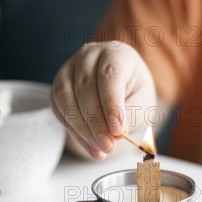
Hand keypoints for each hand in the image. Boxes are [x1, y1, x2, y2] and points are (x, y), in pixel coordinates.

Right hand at [51, 41, 155, 158]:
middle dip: (97, 121)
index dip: (112, 103)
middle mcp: (89, 55)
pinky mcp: (57, 87)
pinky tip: (91, 146)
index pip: (109, 74)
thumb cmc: (134, 93)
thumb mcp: (143, 102)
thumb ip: (132, 114)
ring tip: (101, 148)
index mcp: (116, 53)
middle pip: (85, 87)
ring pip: (66, 98)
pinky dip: (75, 132)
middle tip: (109, 145)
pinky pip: (59, 110)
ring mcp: (69, 69)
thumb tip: (115, 132)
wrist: (121, 91)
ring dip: (82, 128)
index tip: (118, 129)